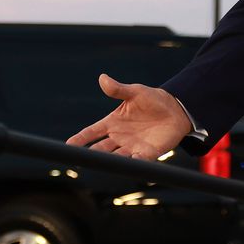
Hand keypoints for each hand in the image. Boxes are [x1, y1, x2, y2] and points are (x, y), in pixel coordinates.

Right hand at [65, 74, 191, 158]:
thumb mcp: (135, 92)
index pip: (91, 132)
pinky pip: (137, 162)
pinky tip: (129, 165)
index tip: (68, 145)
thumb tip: (102, 78)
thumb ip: (118, 89)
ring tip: (102, 165)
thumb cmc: (153, 100)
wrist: (176, 110)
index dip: (80, 138)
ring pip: (116, 157)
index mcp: (113, 122)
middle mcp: (119, 137)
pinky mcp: (147, 153)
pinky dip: (132, 165)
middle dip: (91, 154)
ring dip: (109, 161)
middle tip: (80, 161)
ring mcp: (132, 146)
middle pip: (100, 148)